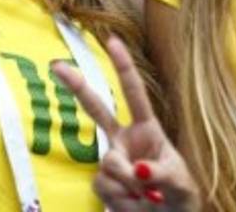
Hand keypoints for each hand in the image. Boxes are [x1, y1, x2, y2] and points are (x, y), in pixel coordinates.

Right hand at [52, 37, 199, 211]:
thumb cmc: (180, 197)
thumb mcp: (181, 184)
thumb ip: (161, 174)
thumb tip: (138, 170)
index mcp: (148, 129)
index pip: (134, 94)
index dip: (123, 66)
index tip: (112, 40)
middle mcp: (124, 140)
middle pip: (96, 109)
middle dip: (76, 86)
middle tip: (55, 65)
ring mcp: (111, 161)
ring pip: (107, 164)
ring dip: (129, 184)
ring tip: (149, 198)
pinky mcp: (102, 183)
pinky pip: (103, 187)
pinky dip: (122, 200)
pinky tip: (135, 205)